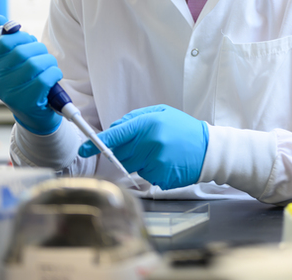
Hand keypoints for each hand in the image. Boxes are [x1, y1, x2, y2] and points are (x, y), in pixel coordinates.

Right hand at [0, 15, 62, 134]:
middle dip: (40, 50)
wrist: (34, 115)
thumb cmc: (25, 82)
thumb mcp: (12, 62)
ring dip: (49, 62)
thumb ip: (4, 39)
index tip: (31, 44)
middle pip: (22, 51)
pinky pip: (46, 78)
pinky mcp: (25, 102)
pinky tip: (53, 78)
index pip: (6, 40)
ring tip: (49, 68)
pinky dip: (55, 74)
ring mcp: (8, 93)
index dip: (24, 38)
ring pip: (36, 64)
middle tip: (44, 57)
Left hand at [78, 105, 208, 189]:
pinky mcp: (160, 178)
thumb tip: (113, 128)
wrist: (209, 150)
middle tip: (141, 148)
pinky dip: (151, 171)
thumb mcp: (162, 113)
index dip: (96, 144)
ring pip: (132, 167)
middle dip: (123, 153)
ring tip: (160, 153)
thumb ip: (135, 118)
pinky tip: (166, 164)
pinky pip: (144, 177)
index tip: (82, 149)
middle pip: (120, 155)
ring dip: (139, 161)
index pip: (115, 135)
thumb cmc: (184, 129)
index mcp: (149, 124)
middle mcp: (150, 144)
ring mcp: (155, 163)